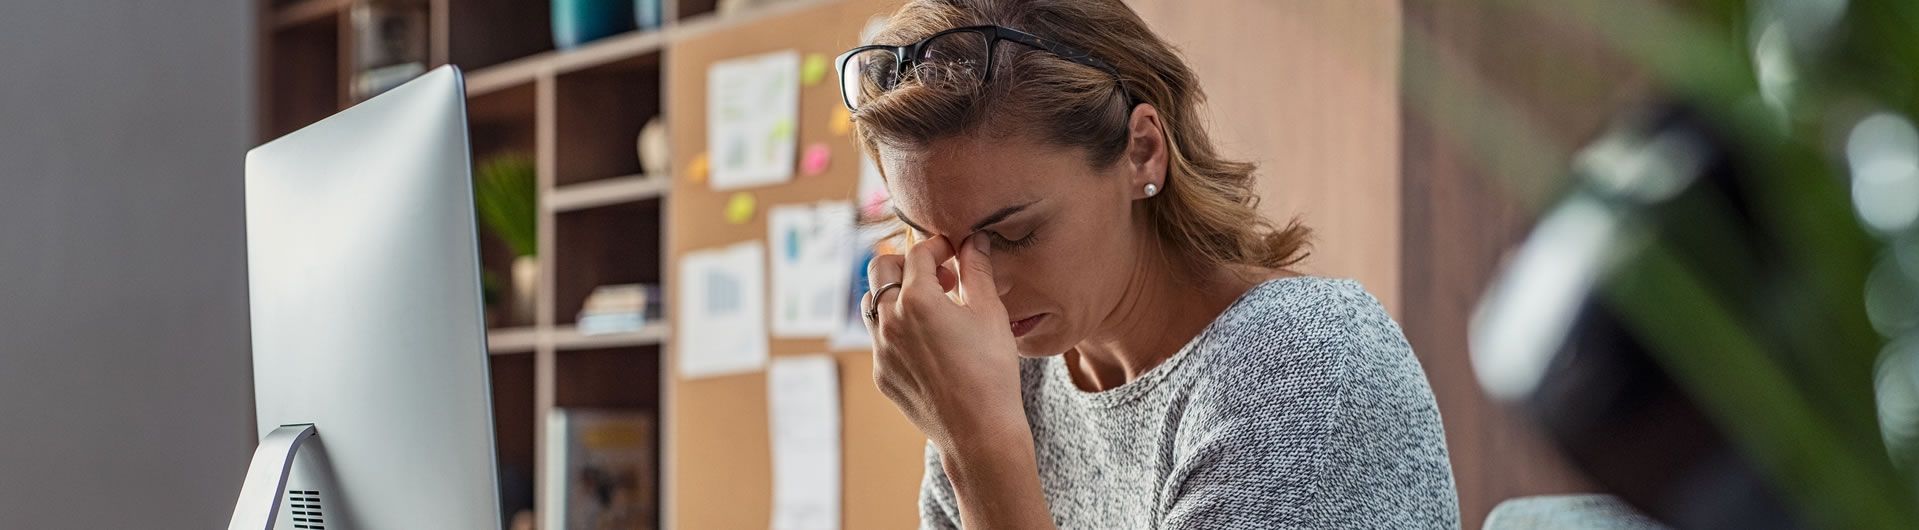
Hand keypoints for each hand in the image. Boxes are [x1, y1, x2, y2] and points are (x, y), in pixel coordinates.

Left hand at [862, 233, 1025, 450]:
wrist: (978, 431)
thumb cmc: (991, 371)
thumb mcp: (990, 312)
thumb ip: (977, 269)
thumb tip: (973, 239)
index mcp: (917, 299)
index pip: (918, 253)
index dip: (938, 247)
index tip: (954, 254)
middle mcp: (890, 320)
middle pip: (880, 268)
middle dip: (907, 263)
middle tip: (938, 276)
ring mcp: (880, 349)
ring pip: (872, 303)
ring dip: (895, 294)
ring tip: (929, 307)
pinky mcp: (881, 373)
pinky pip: (879, 339)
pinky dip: (897, 328)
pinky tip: (928, 342)